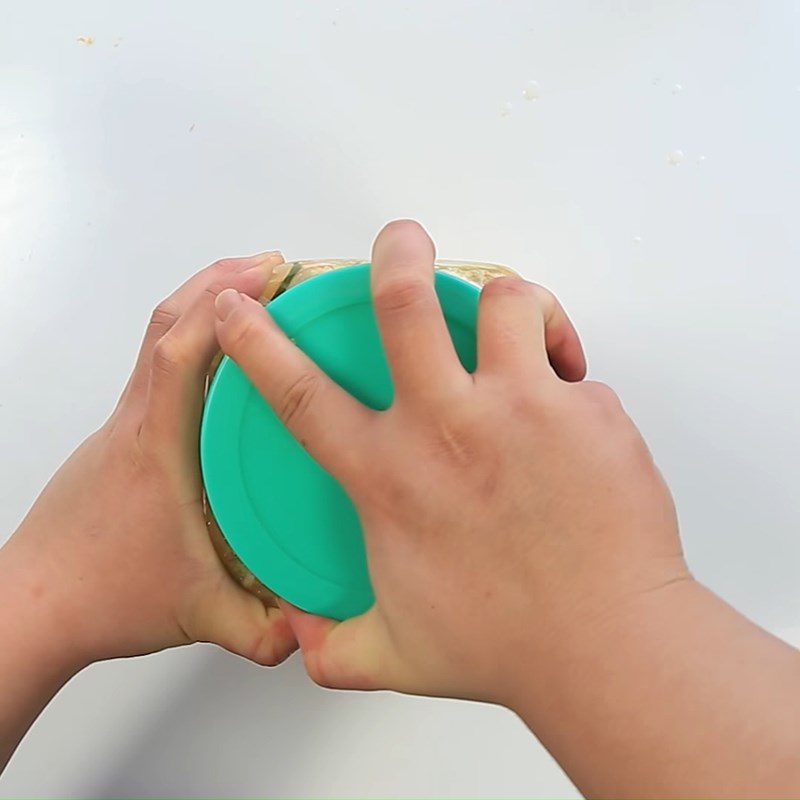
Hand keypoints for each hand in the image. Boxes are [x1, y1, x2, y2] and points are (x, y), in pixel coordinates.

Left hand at [3, 252, 297, 667]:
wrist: (35, 604)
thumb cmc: (101, 597)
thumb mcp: (202, 618)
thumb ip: (264, 628)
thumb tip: (317, 622)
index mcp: (157, 450)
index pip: (178, 355)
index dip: (220, 305)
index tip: (265, 277)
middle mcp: (136, 422)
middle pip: (165, 323)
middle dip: (218, 280)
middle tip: (272, 264)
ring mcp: (125, 422)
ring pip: (156, 335)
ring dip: (200, 299)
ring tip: (252, 287)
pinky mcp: (124, 431)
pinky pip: (155, 360)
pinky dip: (189, 331)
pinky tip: (224, 349)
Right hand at [213, 220, 686, 702]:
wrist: (608, 648)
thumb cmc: (504, 650)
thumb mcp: (394, 655)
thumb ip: (334, 647)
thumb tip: (303, 635)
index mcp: (390, 476)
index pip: (299, 394)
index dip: (257, 342)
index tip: (238, 307)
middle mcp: (448, 427)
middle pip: (405, 302)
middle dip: (396, 252)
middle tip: (400, 240)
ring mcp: (523, 410)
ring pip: (505, 300)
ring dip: (503, 297)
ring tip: (507, 321)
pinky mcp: (587, 412)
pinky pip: (571, 366)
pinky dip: (565, 371)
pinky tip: (570, 409)